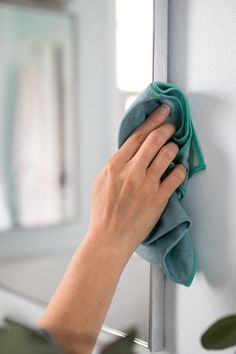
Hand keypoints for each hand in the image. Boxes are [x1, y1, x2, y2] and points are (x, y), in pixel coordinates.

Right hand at [87, 103, 186, 258]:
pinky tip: (179, 168)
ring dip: (174, 146)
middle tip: (172, 125)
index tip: (162, 112)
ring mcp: (146, 184)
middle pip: (154, 139)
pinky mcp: (158, 198)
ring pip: (167, 154)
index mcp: (115, 165)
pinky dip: (180, 169)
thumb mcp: (101, 182)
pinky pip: (176, 176)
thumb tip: (130, 153)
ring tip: (175, 147)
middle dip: (167, 128)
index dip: (153, 120)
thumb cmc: (103, 213)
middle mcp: (131, 171)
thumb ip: (116, 165)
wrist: (108, 238)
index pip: (137, 135)